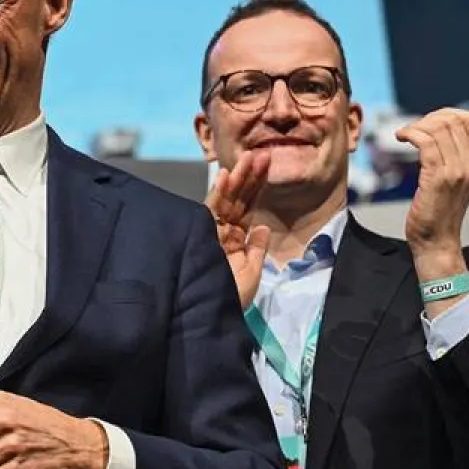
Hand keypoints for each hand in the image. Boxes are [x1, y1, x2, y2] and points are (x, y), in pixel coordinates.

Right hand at [204, 149, 272, 309]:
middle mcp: (222, 232)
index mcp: (235, 240)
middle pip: (238, 199)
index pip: (247, 207)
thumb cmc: (229, 299)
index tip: (267, 166)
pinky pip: (210, 209)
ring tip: (250, 158)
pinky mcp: (201, 234)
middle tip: (263, 153)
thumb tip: (262, 227)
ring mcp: (211, 232)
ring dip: (238, 178)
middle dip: (250, 176)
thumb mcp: (251, 274)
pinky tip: (226, 175)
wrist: (208, 314)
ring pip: (225, 200)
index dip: (257, 187)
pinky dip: (218, 192)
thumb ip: (256, 250)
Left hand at [395, 108, 468, 262]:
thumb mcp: (453, 179)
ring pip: (440, 128)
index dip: (445, 113)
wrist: (436, 241)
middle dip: (428, 117)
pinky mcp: (439, 178)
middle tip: (412, 130)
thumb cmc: (438, 210)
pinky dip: (410, 134)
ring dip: (416, 125)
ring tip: (404, 135)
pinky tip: (400, 138)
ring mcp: (457, 171)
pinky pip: (426, 143)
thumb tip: (439, 128)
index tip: (426, 124)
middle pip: (455, 119)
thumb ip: (453, 156)